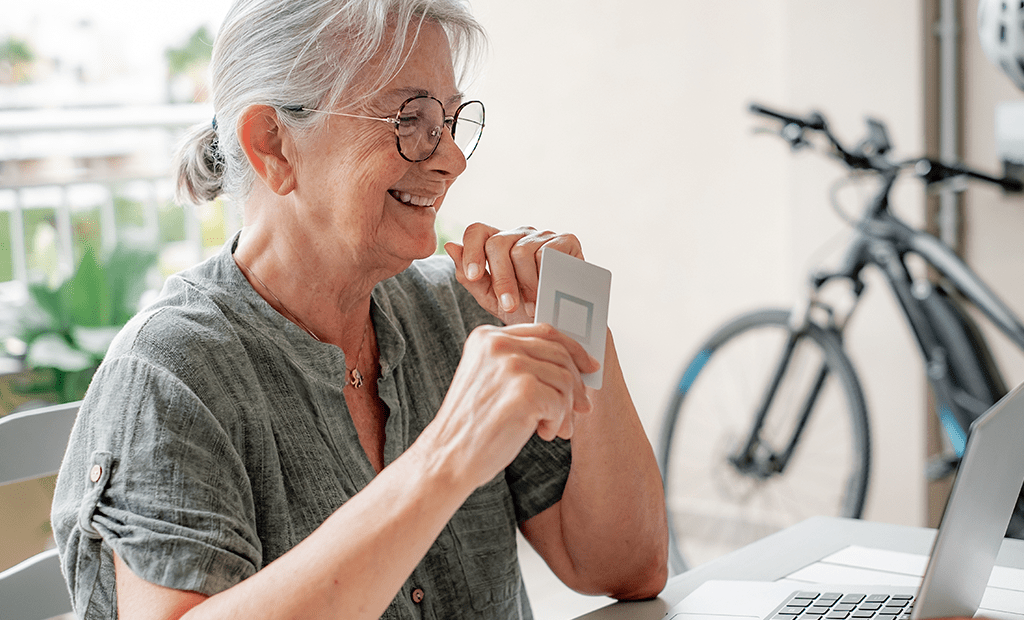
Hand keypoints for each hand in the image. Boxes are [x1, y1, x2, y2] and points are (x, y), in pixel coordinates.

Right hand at [422, 322, 598, 490]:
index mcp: (487, 337)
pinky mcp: (523, 390)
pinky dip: (557, 421)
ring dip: (564, 409)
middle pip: (560, 354)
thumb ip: (522, 363)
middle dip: (576, 385)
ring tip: (550, 428)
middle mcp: (497, 344)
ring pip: (564, 379)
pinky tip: (540, 433)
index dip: (573, 348)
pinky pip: (561, 402)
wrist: (448, 458)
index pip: (544, 332)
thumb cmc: (473, 426)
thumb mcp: (492, 380)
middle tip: (581, 410)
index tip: (590, 366)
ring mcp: (510, 366)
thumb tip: (577, 365)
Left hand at [444, 223, 583, 324]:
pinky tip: (547, 293)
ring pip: (521, 251)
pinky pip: (546, 253)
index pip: (477, 231)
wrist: (563, 325)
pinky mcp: (567, 240)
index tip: (474, 277)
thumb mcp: (492, 300)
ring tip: (532, 306)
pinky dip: (544, 277)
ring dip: (525, 284)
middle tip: (509, 305)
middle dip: (501, 279)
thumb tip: (450, 246)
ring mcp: (543, 235)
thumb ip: (470, 277)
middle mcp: (519, 234)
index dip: (471, 251)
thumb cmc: (526, 311)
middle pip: (497, 243)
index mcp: (499, 245)